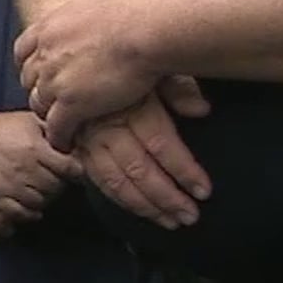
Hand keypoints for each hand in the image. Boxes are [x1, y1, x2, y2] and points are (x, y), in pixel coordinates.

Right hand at [0, 111, 79, 226]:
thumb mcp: (26, 119)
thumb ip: (50, 127)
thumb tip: (72, 136)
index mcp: (36, 148)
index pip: (71, 168)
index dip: (76, 171)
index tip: (74, 171)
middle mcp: (26, 168)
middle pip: (57, 187)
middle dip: (60, 184)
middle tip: (56, 179)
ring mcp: (11, 184)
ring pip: (41, 201)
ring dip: (45, 197)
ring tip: (42, 190)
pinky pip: (21, 212)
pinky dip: (30, 213)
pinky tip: (32, 206)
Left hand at [14, 0, 161, 149]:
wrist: (144, 27)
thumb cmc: (134, 7)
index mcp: (50, 26)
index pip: (24, 49)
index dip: (31, 62)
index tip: (38, 71)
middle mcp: (46, 53)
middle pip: (29, 78)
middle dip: (37, 89)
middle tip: (48, 101)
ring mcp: (55, 80)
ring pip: (40, 104)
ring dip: (48, 115)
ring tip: (57, 126)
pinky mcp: (71, 104)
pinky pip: (57, 126)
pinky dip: (59, 136)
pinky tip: (66, 143)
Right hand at [73, 79, 213, 229]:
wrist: (80, 61)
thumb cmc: (126, 65)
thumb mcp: (155, 69)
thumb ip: (179, 90)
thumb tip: (202, 111)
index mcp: (131, 105)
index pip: (161, 145)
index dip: (184, 170)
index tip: (204, 191)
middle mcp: (107, 126)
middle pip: (140, 169)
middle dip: (167, 197)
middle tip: (190, 216)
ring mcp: (89, 140)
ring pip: (117, 182)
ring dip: (145, 206)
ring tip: (170, 221)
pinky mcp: (79, 150)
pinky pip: (98, 181)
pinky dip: (120, 200)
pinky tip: (141, 211)